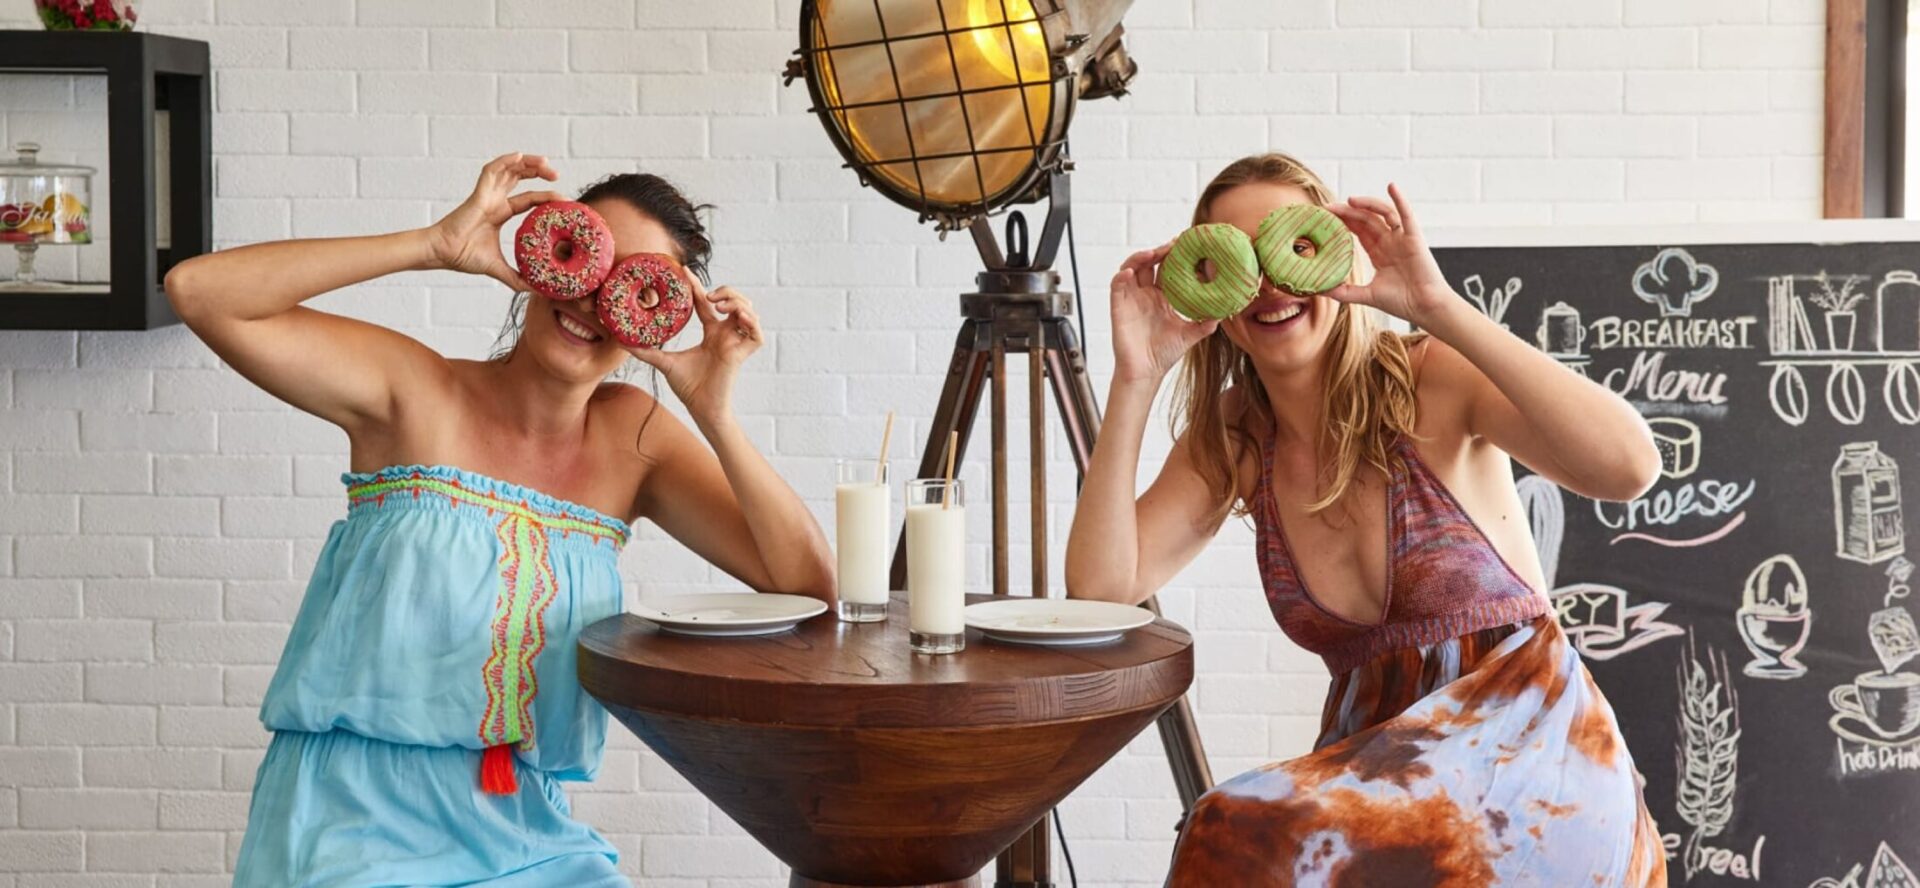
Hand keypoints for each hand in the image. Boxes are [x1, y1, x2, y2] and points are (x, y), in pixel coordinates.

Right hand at [425, 152, 561, 291]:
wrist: (442, 253)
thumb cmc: (463, 257)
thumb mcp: (498, 269)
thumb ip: (517, 279)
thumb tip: (537, 290)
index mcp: (499, 212)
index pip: (528, 199)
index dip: (546, 196)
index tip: (565, 199)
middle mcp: (494, 200)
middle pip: (519, 177)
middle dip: (538, 171)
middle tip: (556, 175)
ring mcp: (486, 195)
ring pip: (508, 169)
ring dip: (526, 163)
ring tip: (545, 163)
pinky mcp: (478, 194)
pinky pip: (491, 171)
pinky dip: (504, 161)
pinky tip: (519, 156)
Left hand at [630, 276, 762, 423]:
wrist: (700, 407)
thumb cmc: (688, 388)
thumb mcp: (664, 362)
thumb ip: (646, 351)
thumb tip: (621, 341)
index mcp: (711, 334)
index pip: (707, 304)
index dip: (699, 286)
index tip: (685, 272)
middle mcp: (726, 335)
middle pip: (735, 302)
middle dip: (726, 292)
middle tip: (710, 296)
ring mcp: (736, 344)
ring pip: (749, 312)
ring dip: (737, 303)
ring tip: (719, 306)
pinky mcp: (743, 355)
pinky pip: (756, 334)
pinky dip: (750, 322)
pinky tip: (735, 317)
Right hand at [1110, 242, 1219, 383]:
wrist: (1146, 372)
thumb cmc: (1164, 354)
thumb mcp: (1191, 334)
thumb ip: (1206, 322)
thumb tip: (1226, 312)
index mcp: (1162, 297)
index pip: (1167, 268)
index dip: (1174, 255)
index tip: (1186, 243)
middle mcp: (1146, 294)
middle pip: (1149, 263)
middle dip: (1159, 250)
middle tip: (1172, 244)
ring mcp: (1131, 299)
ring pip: (1131, 268)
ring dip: (1140, 257)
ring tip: (1152, 253)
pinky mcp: (1119, 307)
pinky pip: (1117, 286)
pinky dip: (1122, 276)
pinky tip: (1130, 272)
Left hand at [1324, 184, 1455, 328]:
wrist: (1424, 308)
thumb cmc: (1401, 303)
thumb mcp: (1367, 295)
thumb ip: (1345, 292)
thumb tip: (1321, 290)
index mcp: (1379, 253)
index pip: (1358, 231)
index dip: (1343, 222)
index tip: (1325, 217)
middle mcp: (1390, 242)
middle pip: (1366, 220)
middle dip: (1348, 212)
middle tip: (1329, 208)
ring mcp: (1402, 238)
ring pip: (1383, 213)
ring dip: (1367, 204)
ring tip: (1349, 200)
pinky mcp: (1414, 237)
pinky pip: (1406, 215)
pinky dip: (1400, 199)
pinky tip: (1391, 186)